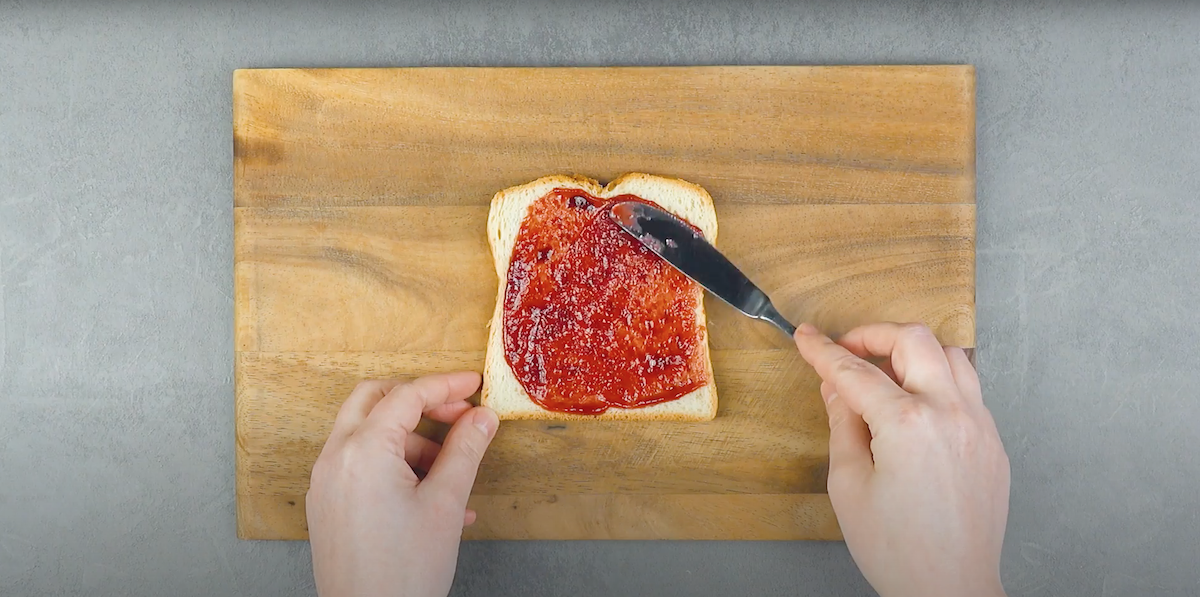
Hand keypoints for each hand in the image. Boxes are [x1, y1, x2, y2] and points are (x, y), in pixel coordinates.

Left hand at [306, 371, 498, 596]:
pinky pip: (361, 465)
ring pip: (368, 433)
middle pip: (375, 399)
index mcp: (363, 450)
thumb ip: (465, 450)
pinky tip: (431, 496)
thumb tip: (482, 418)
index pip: (407, 396)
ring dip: (411, 440)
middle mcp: (335, 458)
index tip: (474, 386)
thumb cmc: (402, 572)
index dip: (446, 386)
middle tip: (457, 414)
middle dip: (419, 401)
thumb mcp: (445, 503)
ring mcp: (326, 482)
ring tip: (451, 472)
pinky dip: (394, 465)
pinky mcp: (328, 504)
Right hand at [794, 323, 1009, 596]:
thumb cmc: (898, 550)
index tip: (807, 338)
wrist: (951, 588)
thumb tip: (837, 388)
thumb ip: (842, 425)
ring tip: (885, 372)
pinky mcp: (992, 442)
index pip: (855, 371)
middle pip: (914, 340)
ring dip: (913, 353)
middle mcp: (949, 413)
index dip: (824, 351)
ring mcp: (978, 425)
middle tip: (847, 349)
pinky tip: (916, 404)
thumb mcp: (849, 486)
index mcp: (907, 423)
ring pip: (952, 355)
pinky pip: (969, 389)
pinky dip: (939, 381)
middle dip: (873, 335)